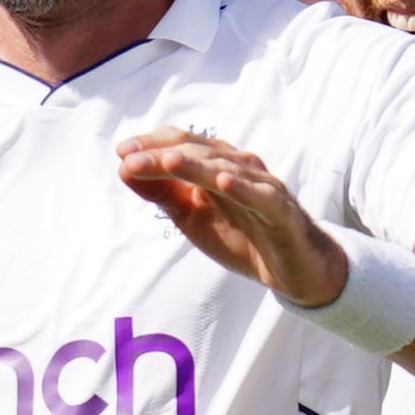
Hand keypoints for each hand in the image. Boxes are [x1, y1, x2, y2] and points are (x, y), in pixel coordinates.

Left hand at [115, 127, 348, 304]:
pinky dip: (243, 188)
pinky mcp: (282, 213)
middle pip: (200, 153)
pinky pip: (262, 197)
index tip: (122, 153)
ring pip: (227, 169)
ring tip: (169, 162)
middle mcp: (241, 168)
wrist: (292, 271)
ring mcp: (264, 188)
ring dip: (196, 166)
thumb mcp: (192, 217)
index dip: (153, 144)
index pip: (184, 144)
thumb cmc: (242, 237)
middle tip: (131, 159)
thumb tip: (124, 168)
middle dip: (163, 154)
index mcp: (218, 165)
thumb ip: (162, 193)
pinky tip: (223, 182)